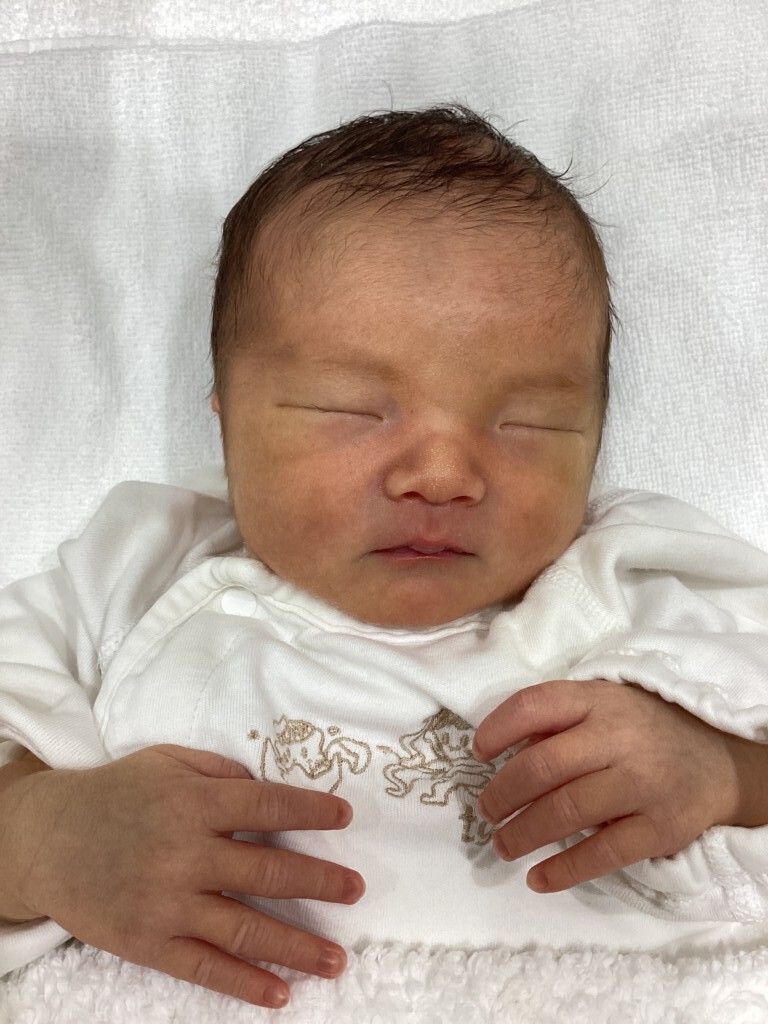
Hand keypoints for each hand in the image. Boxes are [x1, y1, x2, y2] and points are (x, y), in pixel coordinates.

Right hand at [5, 745, 363, 1007]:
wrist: (47, 839)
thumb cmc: (115, 793)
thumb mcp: (167, 762)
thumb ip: (219, 772)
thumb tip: (266, 786)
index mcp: (194, 802)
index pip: (269, 803)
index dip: (312, 809)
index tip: (346, 815)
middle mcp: (186, 853)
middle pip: (269, 869)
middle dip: (320, 880)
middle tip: (356, 889)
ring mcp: (167, 903)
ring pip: (246, 927)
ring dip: (298, 946)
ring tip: (337, 959)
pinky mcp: (148, 943)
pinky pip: (205, 968)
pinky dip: (245, 984)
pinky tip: (280, 994)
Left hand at [473, 679, 741, 894]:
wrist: (719, 760)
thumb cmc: (643, 730)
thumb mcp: (605, 705)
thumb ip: (560, 722)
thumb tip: (506, 754)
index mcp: (597, 701)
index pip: (535, 705)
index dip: (498, 728)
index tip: (478, 752)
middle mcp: (618, 738)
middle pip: (543, 765)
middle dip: (503, 793)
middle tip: (486, 811)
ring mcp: (640, 784)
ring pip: (566, 811)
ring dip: (523, 833)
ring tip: (502, 844)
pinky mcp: (659, 828)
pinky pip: (601, 854)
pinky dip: (563, 870)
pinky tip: (537, 878)